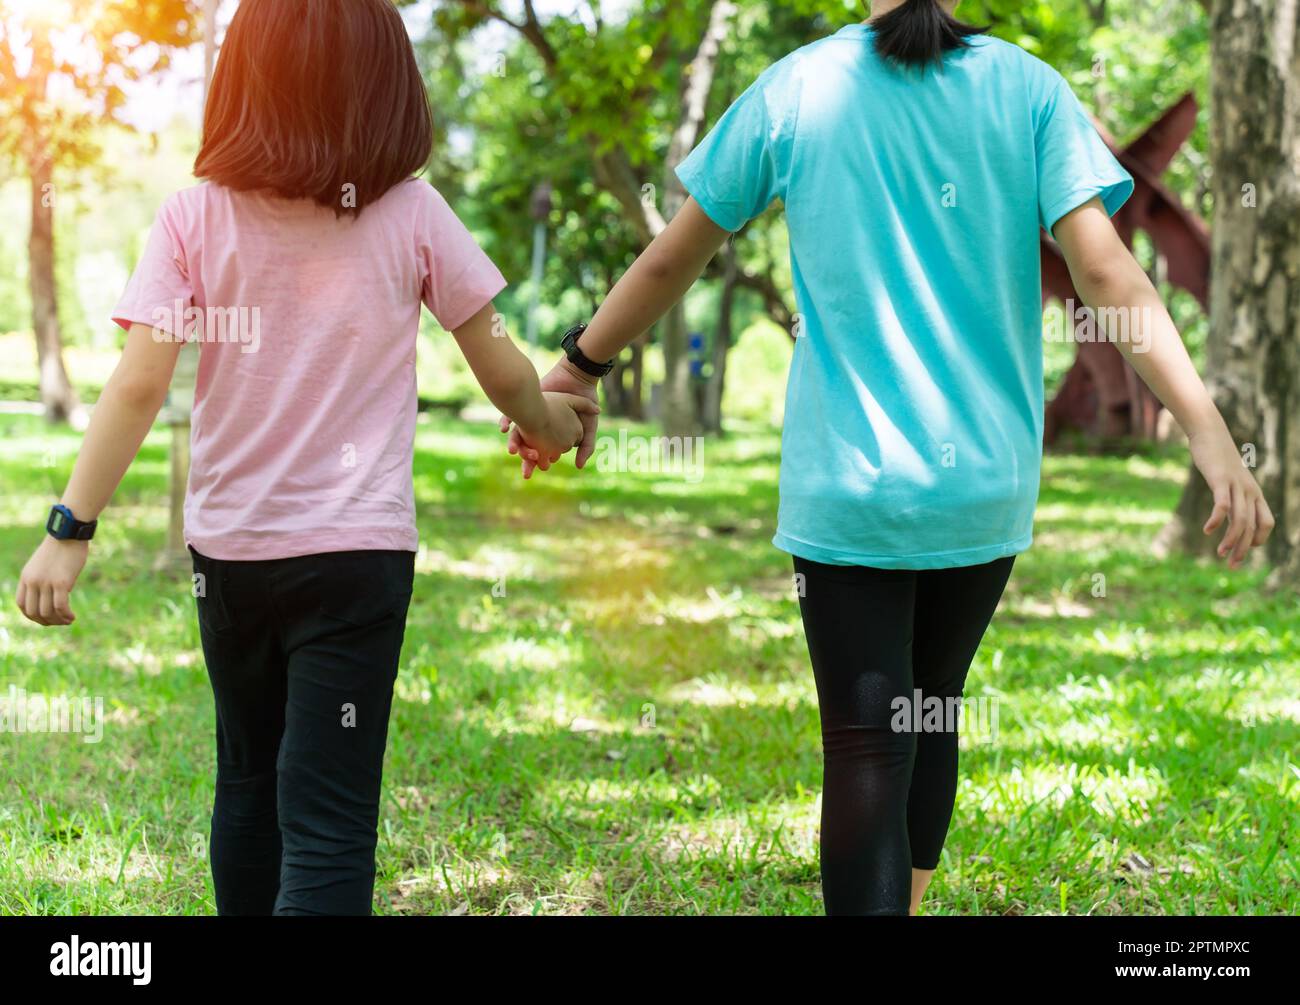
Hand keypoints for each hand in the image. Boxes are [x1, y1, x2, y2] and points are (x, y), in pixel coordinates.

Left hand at [17, 536, 88, 625]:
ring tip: (69, 620)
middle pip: (33, 612)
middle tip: (59, 621)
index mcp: (26, 577)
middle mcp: (33, 581)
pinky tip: (72, 616)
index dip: (32, 616)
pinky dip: (66, 615)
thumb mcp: (43, 564)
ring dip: (58, 621)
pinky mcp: (61, 582)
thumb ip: (42, 579)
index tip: (46, 618)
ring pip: (47, 612)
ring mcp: (46, 582)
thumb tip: (51, 596)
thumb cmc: (60, 547)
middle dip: (46, 621)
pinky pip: (60, 606)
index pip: (22, 605)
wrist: (68, 533)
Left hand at [500, 359, 600, 477]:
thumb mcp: (588, 428)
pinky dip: (506, 422)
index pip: (543, 453)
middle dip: (525, 459)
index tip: (540, 467)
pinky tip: (505, 429)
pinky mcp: (524, 404)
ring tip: (513, 451)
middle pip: (528, 447)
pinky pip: (510, 415)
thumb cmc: (586, 405)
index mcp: (553, 437)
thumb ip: (587, 447)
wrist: (577, 380)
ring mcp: (531, 415)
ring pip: (518, 434)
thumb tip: (579, 467)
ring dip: (515, 444)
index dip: (540, 461)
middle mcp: (540, 428)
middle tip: (525, 472)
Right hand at [1189, 428, 1274, 567]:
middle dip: (1244, 549)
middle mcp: (1249, 491)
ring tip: (1221, 554)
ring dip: (1232, 540)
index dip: (1258, 539)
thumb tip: (1228, 515)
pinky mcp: (1220, 480)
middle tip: (1233, 566)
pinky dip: (1217, 520)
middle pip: (1252, 526)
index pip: (1266, 522)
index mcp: (1254, 492)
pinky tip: (1207, 531)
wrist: (1210, 433)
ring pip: (1240, 519)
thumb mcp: (1229, 480)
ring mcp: (1236, 485)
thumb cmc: (1218, 458)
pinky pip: (1222, 504)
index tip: (1242, 550)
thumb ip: (1232, 497)